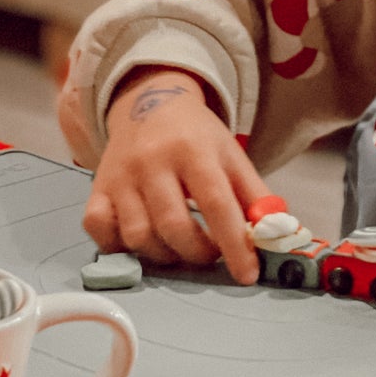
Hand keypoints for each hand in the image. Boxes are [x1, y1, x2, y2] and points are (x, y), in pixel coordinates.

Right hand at [83, 67, 268, 284]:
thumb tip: (279, 236)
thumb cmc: (197, 137)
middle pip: (173, 225)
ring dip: (164, 255)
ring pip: (137, 235)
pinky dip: (120, 246)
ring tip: (180, 247)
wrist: (149, 102)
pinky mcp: (97, 188)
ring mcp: (120, 176)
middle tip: (210, 253)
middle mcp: (152, 162)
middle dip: (198, 253)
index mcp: (193, 150)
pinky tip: (142, 241)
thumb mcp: (232, 156)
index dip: (234, 244)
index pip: (216, 203)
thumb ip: (255, 197)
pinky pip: (99, 229)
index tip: (247, 274)